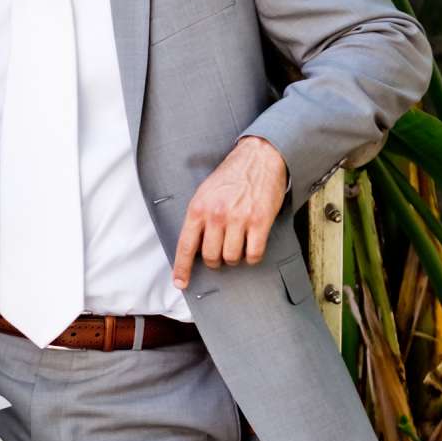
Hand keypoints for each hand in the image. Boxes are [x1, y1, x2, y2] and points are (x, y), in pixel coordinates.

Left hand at [171, 136, 288, 288]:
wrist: (259, 157)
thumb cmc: (231, 177)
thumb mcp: (205, 193)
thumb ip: (198, 218)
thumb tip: (193, 248)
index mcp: (198, 208)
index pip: (186, 246)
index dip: (182, 268)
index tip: (181, 283)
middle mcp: (217, 215)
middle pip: (211, 257)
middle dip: (216, 260)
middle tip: (221, 251)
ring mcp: (239, 219)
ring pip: (232, 258)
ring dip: (234, 258)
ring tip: (237, 244)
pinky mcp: (260, 221)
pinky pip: (254, 254)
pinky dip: (252, 257)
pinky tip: (252, 247)